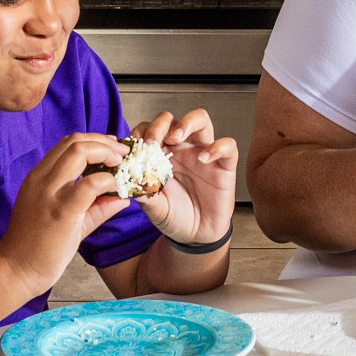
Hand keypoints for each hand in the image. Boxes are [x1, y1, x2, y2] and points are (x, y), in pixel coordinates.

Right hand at [0, 133, 128, 289]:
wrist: (14, 271)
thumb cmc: (36, 247)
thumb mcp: (65, 218)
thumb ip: (94, 205)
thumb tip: (122, 198)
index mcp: (39, 177)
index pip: (67, 143)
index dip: (94, 141)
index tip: (113, 149)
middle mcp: (41, 179)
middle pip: (75, 141)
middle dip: (105, 141)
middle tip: (124, 152)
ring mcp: (49, 192)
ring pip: (79, 151)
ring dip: (107, 152)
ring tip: (122, 164)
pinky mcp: (62, 210)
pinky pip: (90, 184)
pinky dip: (108, 181)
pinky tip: (117, 189)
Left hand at [129, 109, 237, 245]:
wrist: (195, 236)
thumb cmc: (174, 216)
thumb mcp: (153, 206)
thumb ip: (142, 193)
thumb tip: (127, 180)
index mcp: (162, 154)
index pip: (150, 130)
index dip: (141, 132)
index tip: (134, 145)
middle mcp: (182, 149)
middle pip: (172, 120)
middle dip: (159, 125)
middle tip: (152, 140)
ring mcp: (204, 154)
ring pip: (201, 120)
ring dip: (187, 123)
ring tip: (176, 138)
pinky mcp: (224, 165)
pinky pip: (228, 146)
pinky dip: (218, 147)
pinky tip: (204, 159)